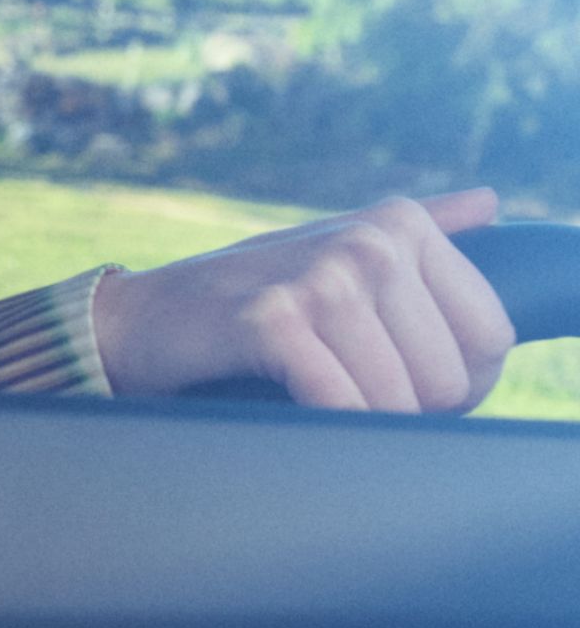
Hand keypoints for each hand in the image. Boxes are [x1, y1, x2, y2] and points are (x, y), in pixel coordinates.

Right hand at [93, 188, 514, 411]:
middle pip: (450, 377)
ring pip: (401, 398)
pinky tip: (296, 408)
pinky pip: (344, 403)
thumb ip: (417, 227)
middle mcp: (368, 242)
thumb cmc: (241, 297)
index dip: (460, 383)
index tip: (409, 387)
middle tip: (350, 396)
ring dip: (363, 422)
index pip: (491, 335)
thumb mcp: (329, 246)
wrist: (135, 321)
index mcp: (397, 224)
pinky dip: (328, 425)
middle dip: (409, 409)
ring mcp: (320, 277)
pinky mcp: (274, 320)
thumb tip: (488, 203)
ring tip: (319, 402)